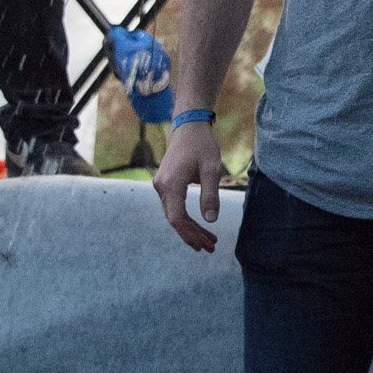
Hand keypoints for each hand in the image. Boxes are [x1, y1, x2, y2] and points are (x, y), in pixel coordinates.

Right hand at [152, 121, 227, 252]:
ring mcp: (161, 185)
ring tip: (207, 241)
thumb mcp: (211, 169)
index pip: (177, 218)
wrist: (188, 125)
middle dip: (192, 235)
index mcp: (171, 184)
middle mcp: (161, 187)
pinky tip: (197, 226)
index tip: (207, 243)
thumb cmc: (202, 144)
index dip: (191, 233)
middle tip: (211, 247)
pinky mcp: (164, 183)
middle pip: (174, 219)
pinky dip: (184, 218)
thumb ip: (210, 195)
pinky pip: (172, 207)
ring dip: (189, 229)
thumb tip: (211, 220)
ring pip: (172, 214)